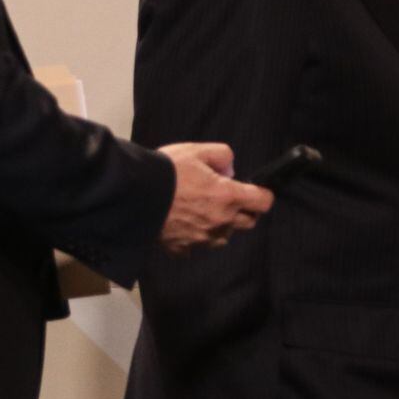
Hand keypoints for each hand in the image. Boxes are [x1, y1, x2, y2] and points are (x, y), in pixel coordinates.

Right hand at [157, 143, 271, 252]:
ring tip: (204, 210)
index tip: (256, 190)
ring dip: (222, 226)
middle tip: (230, 198)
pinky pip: (197, 246)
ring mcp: (202, 238)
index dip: (263, 194)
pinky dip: (195, 236)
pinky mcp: (183, 248)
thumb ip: (222, 155)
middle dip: (245, 211)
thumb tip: (229, 169)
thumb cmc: (167, 171)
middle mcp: (220, 221)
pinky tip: (184, 223)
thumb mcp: (198, 150)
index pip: (263, 202)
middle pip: (248, 222)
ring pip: (224, 237)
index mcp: (228, 196)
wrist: (134, 194)